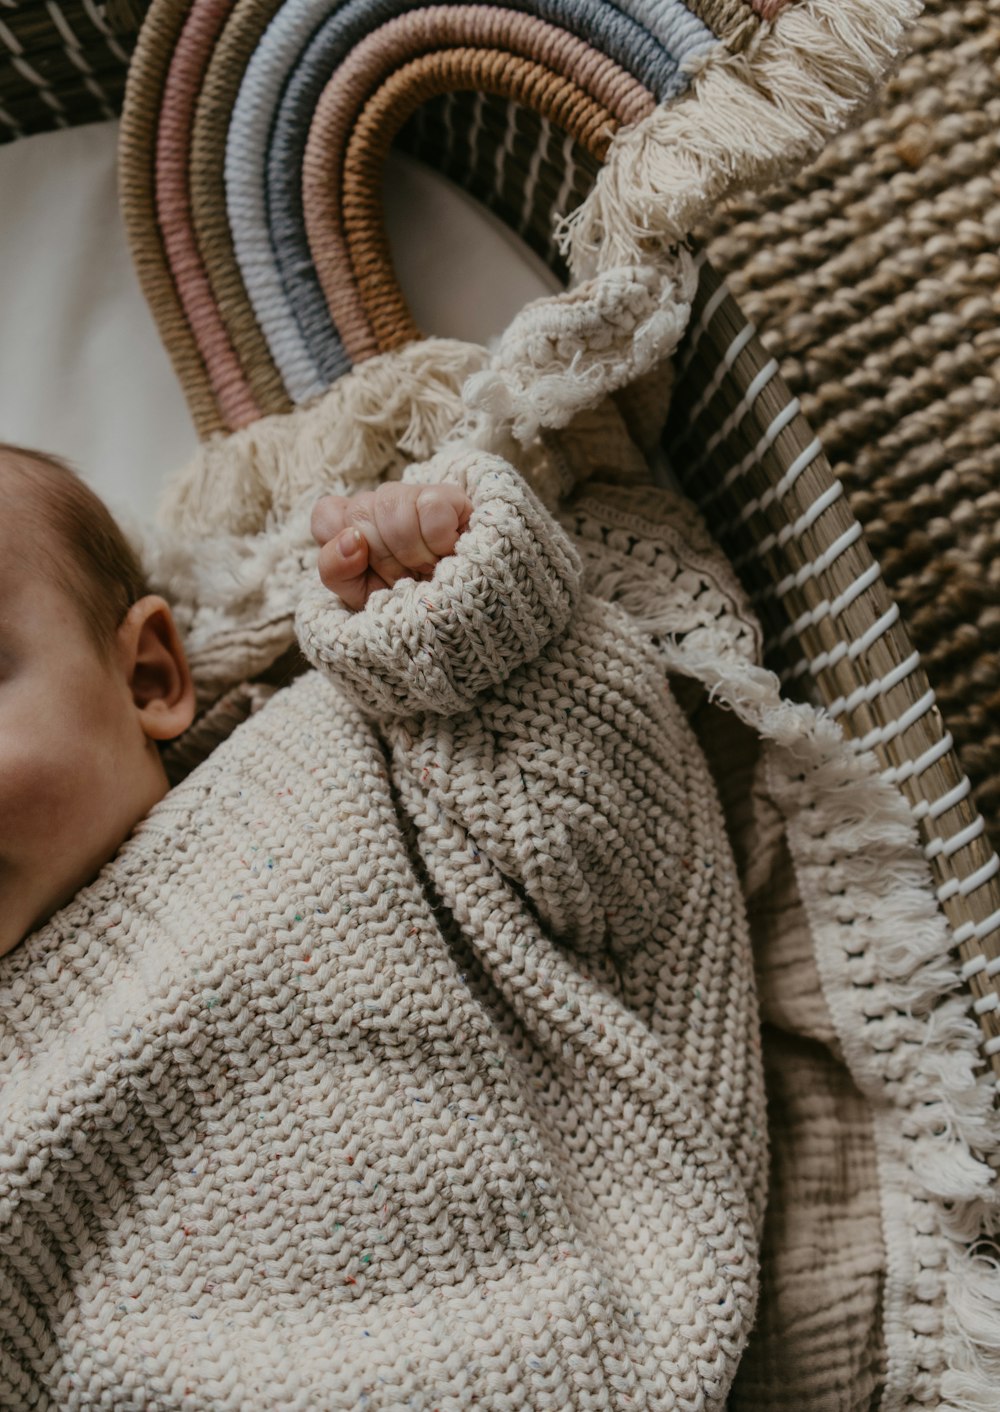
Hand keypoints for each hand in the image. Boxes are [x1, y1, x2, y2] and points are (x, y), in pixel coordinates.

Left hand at [312, 481, 472, 611]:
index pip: (327, 515)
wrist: (459, 624)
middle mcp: (380, 506)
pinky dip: (438, 538)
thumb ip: (337, 570)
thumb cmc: (406, 609)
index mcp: (354, 528)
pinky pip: (430, 506)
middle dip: (382, 558)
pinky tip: (449, 551)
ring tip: (429, 569)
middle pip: (360, 513)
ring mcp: (413, 498)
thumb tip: (351, 538)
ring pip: (392, 506)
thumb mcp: (361, 600)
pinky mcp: (451, 498)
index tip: (366, 574)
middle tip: (405, 579)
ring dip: (411, 551)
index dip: (341, 548)